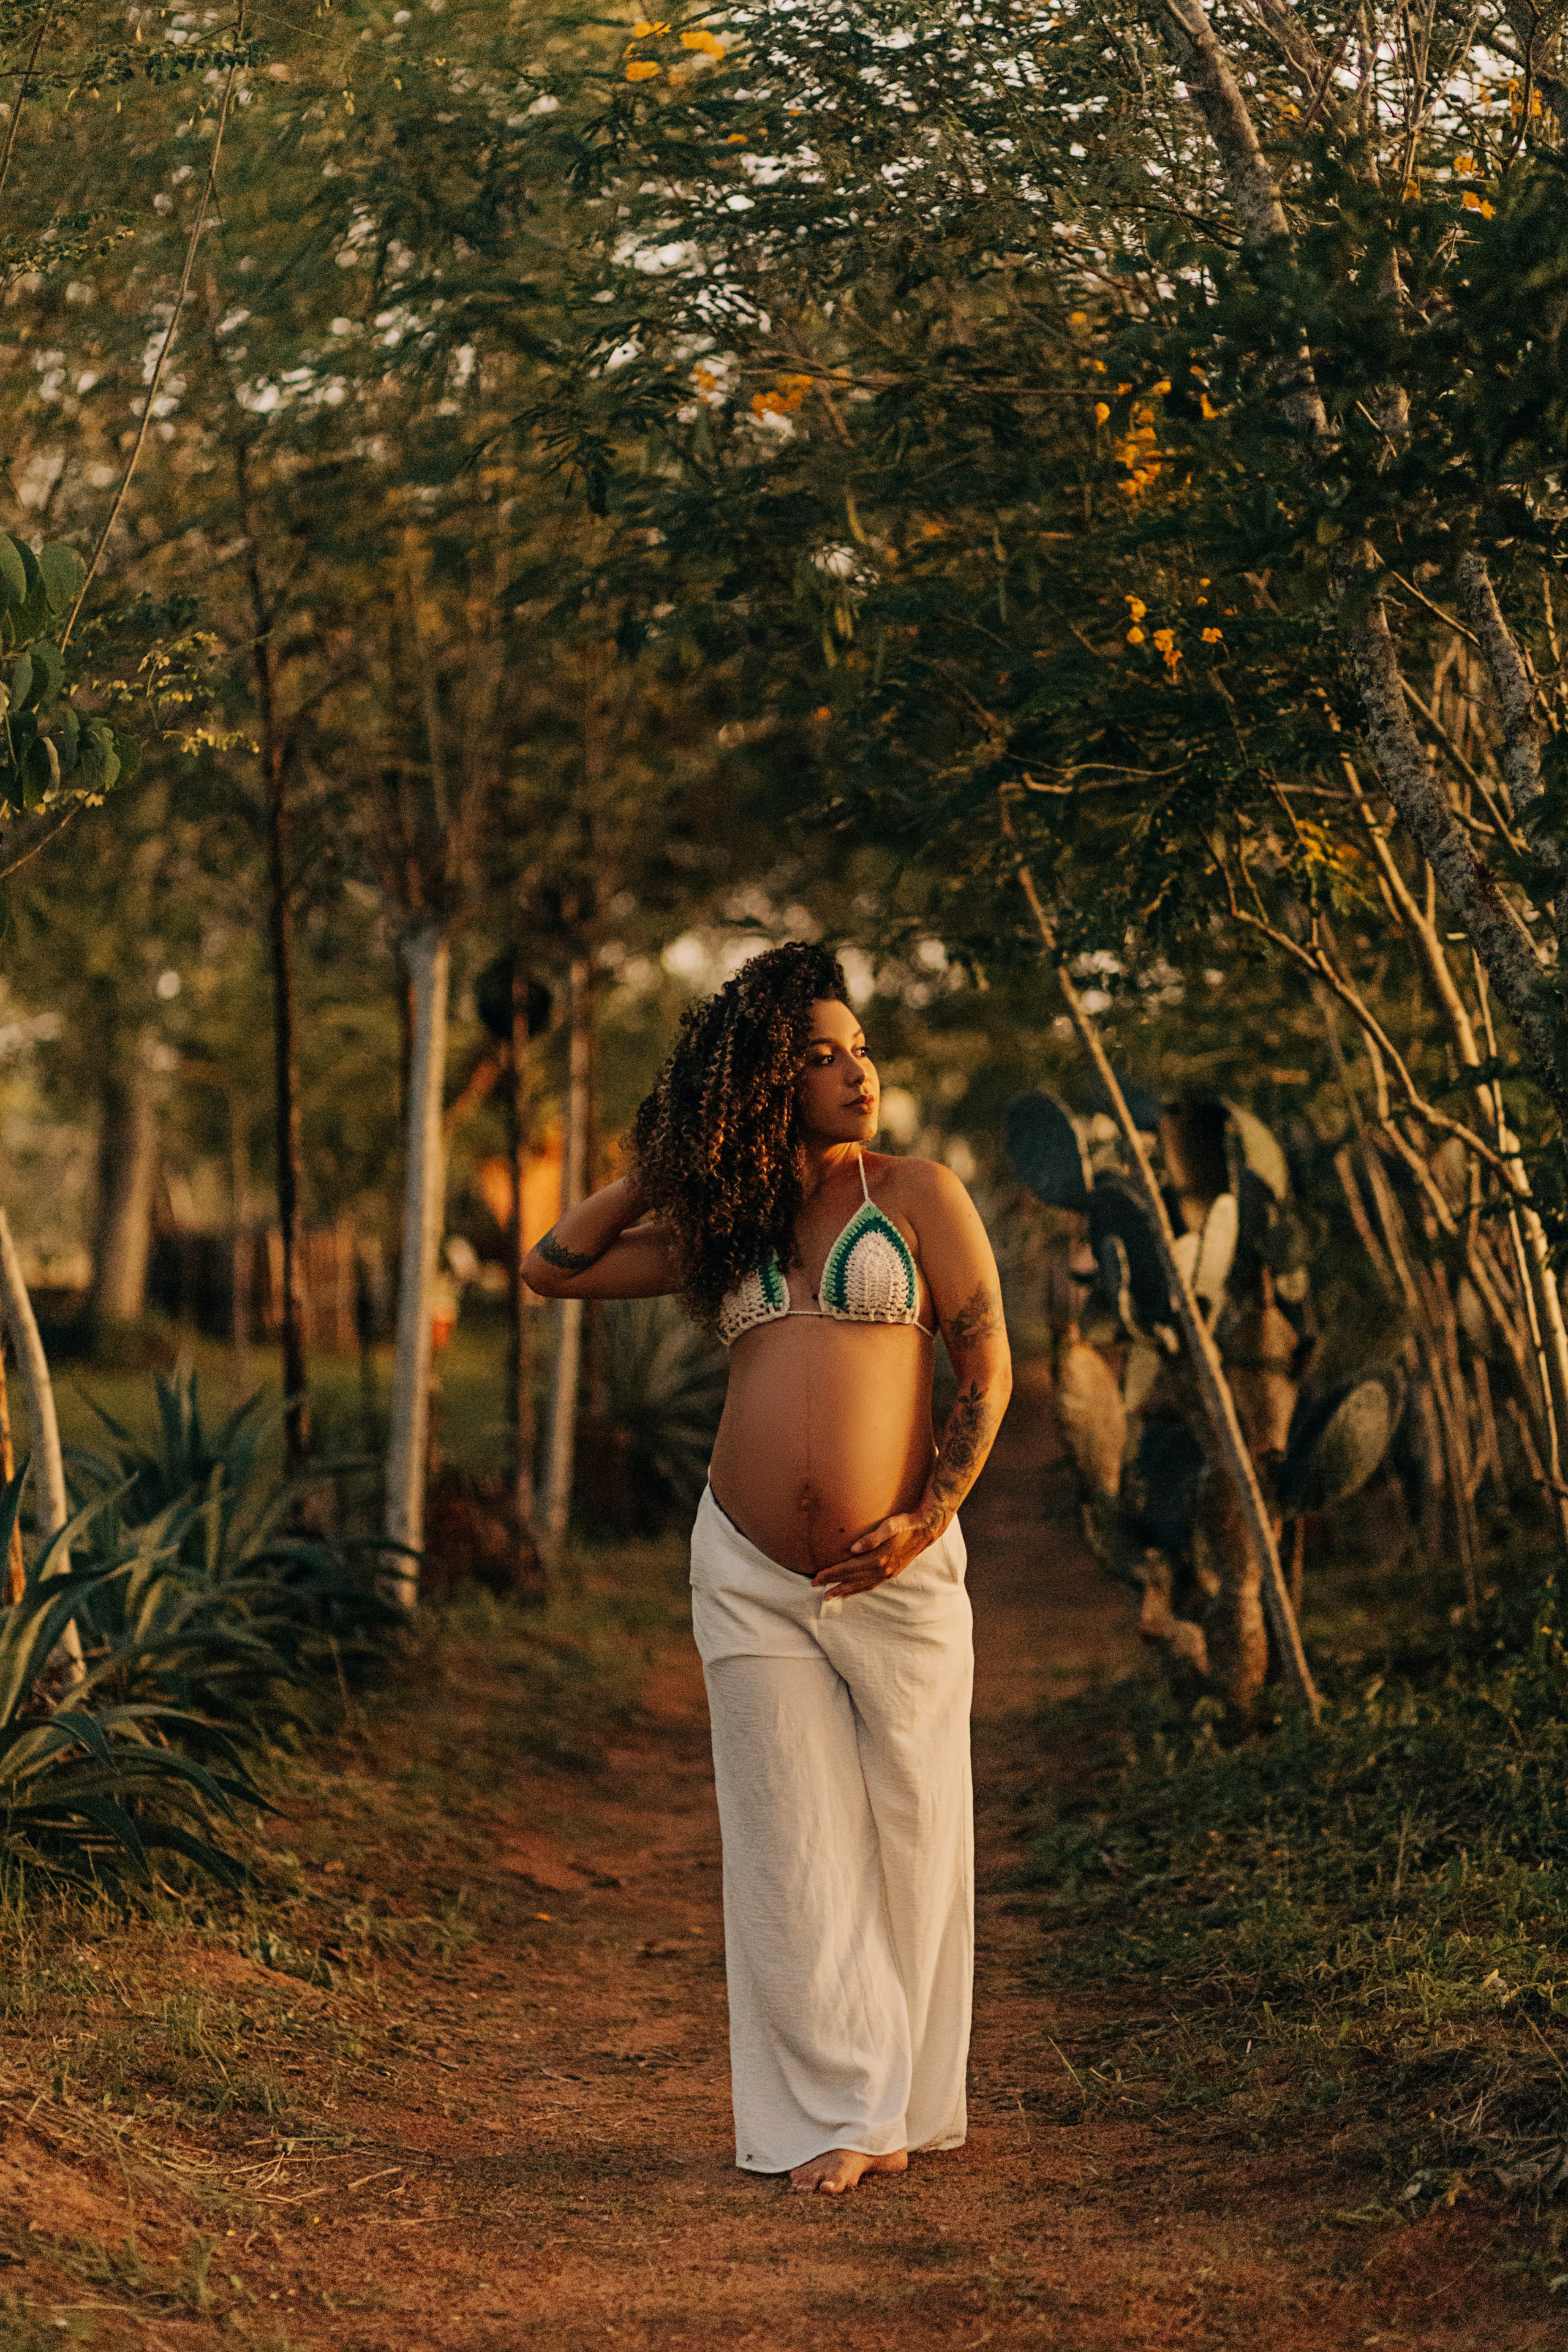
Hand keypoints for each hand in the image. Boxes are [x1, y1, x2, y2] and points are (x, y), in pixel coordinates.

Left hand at [812, 1508, 944, 1598]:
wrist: (925, 1530)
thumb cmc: (905, 1524)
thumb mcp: (890, 1525)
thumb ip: (872, 1538)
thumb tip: (853, 1548)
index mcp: (879, 1559)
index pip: (848, 1569)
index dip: (831, 1573)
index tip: (816, 1577)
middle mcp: (882, 1570)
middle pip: (851, 1579)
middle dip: (832, 1583)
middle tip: (815, 1587)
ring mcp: (887, 1574)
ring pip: (860, 1586)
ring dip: (843, 1591)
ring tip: (829, 1596)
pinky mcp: (891, 1573)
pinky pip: (870, 1586)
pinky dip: (858, 1590)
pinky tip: (850, 1592)